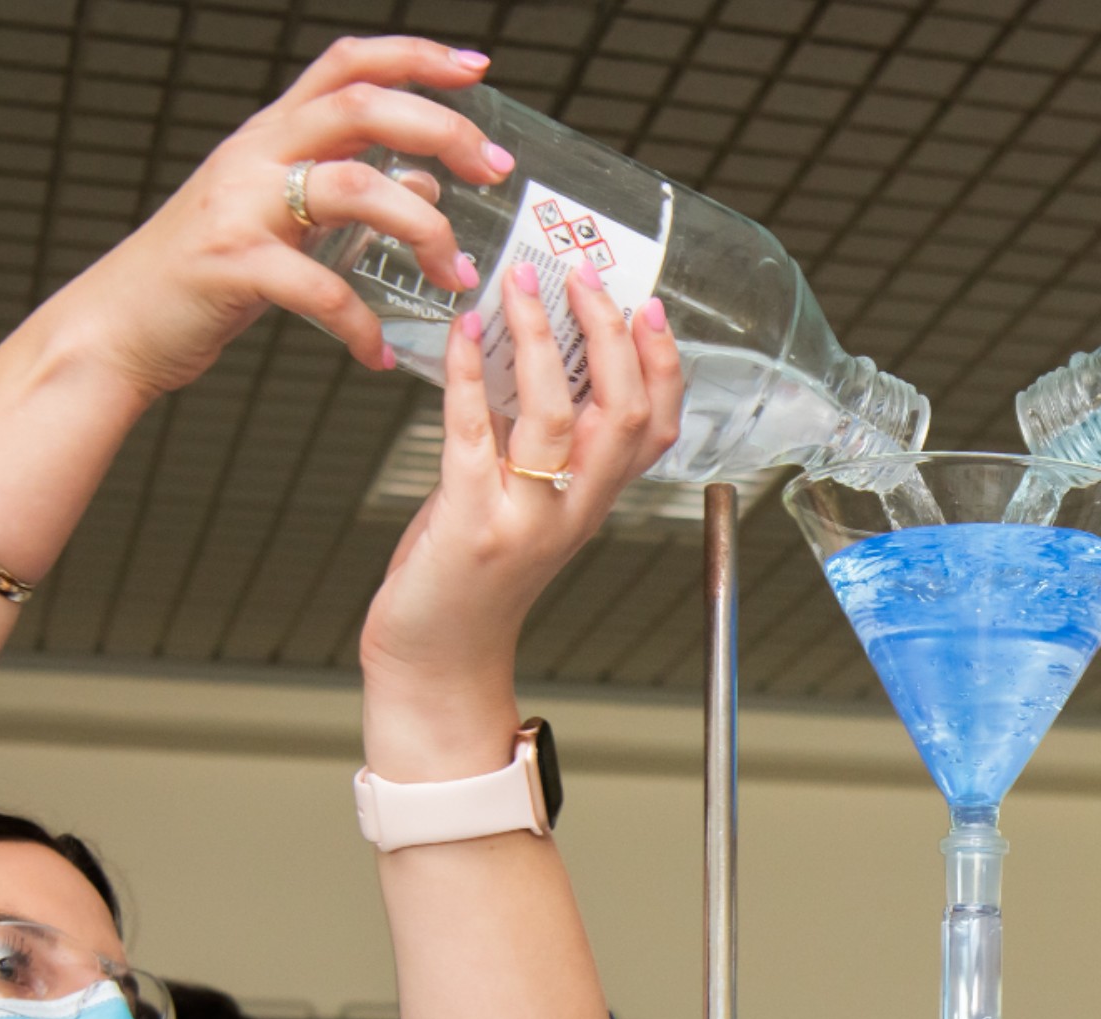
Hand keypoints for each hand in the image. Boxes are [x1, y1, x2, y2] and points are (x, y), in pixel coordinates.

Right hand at [63, 35, 511, 399]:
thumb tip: (428, 186)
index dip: (415, 56)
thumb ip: (349, 197)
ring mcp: (241, 205)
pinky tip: (378, 355)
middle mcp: (256, 154)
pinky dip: (361, 325)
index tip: (477, 68)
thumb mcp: (280, 222)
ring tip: (455, 275)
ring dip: (424, 229)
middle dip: (442, 129)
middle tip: (493, 169)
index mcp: (271, 136)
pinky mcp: (232, 265)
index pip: (348, 65)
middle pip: (362, 106)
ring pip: (356, 185)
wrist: (116, 327)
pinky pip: (321, 289)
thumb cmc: (205, 275)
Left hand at [357, 254, 683, 775]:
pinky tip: (460, 330)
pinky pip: (475, 434)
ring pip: (557, 417)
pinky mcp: (471, 524)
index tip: (646, 304)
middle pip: (623, 412)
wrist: (438, 662)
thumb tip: (517, 353)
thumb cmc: (471, 578)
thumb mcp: (520, 502)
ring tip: (521, 284)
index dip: (662, 362)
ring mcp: (526, 519)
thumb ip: (529, 440)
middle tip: (581, 274)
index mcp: (594, 502)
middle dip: (608, 334)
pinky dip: (467, 373)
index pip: (657, 426)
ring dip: (540, 339)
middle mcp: (574, 510)